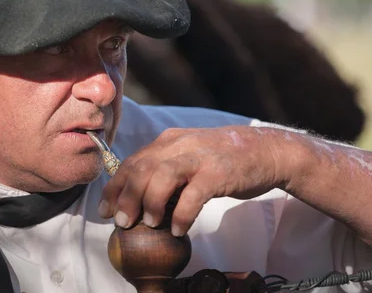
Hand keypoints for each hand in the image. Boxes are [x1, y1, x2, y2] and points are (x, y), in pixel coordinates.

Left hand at [100, 126, 297, 235]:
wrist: (265, 151)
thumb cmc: (222, 159)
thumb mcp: (189, 155)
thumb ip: (165, 168)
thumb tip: (138, 198)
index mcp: (169, 141)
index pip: (133, 162)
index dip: (115, 186)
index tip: (105, 209)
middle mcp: (181, 144)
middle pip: (142, 168)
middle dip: (127, 197)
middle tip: (122, 222)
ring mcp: (200, 157)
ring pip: (162, 176)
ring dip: (150, 202)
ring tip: (149, 223)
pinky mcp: (219, 172)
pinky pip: (194, 195)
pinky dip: (181, 214)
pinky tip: (177, 230)